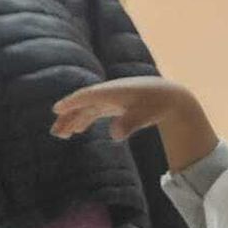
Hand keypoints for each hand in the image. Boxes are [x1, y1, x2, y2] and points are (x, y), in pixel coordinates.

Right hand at [51, 77, 216, 170]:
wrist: (170, 98)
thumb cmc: (157, 104)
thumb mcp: (144, 114)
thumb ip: (129, 123)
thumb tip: (115, 135)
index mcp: (111, 92)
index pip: (86, 96)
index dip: (71, 103)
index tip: (56, 110)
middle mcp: (108, 94)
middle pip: (83, 105)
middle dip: (68, 117)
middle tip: (56, 132)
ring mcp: (111, 99)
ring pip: (87, 110)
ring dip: (74, 120)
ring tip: (63, 134)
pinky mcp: (116, 105)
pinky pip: (95, 111)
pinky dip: (85, 119)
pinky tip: (78, 129)